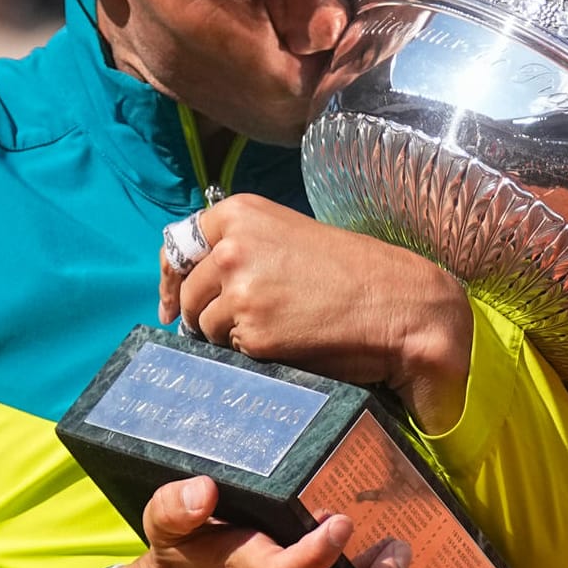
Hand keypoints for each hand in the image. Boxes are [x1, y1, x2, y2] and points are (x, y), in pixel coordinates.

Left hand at [159, 194, 472, 430]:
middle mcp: (231, 247)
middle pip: (189, 293)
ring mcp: (239, 291)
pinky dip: (253, 354)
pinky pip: (233, 352)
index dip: (170, 279)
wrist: (398, 303)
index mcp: (238, 213)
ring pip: (206, 326)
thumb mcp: (287, 236)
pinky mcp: (252, 333)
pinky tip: (287, 343)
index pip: (178, 245)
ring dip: (229, 336)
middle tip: (239, 324)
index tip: (169, 303)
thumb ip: (242, 247)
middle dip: (203, 314)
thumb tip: (195, 281)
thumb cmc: (351, 272)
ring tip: (278, 329)